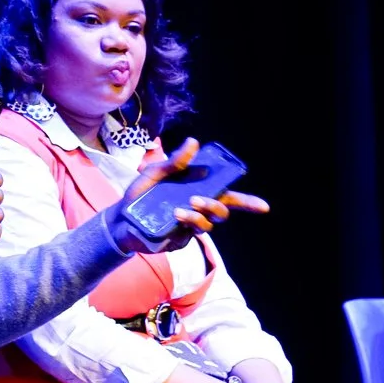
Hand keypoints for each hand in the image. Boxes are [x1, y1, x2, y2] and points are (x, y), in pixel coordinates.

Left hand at [111, 138, 271, 254]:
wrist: (118, 217)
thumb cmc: (140, 193)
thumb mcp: (156, 172)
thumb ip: (176, 161)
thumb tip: (194, 142)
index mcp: (197, 191)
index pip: (228, 197)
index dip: (248, 203)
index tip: (265, 207)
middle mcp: (198, 210)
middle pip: (222, 211)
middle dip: (216, 205)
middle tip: (199, 199)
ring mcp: (189, 228)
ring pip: (208, 224)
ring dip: (199, 215)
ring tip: (181, 209)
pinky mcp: (179, 240)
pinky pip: (191, 234)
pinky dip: (186, 222)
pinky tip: (175, 216)